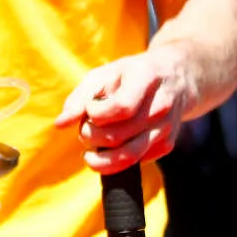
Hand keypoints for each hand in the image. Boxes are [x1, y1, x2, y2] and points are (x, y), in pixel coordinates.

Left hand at [55, 49, 197, 174]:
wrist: (177, 77)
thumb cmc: (132, 74)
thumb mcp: (105, 74)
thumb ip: (80, 98)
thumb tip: (59, 125)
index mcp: (146, 78)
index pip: (121, 107)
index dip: (96, 114)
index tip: (89, 110)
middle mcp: (161, 105)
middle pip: (118, 135)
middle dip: (91, 136)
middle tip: (85, 128)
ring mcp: (166, 127)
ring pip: (129, 156)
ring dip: (101, 159)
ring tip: (89, 153)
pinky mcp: (167, 144)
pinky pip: (138, 161)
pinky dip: (118, 161)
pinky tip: (111, 148)